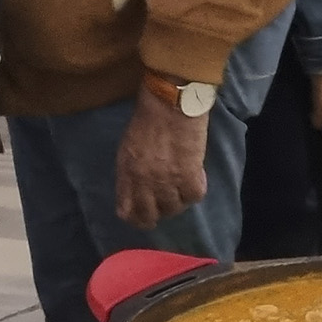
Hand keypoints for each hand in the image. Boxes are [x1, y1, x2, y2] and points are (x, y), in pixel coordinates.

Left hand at [117, 84, 209, 229]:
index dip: (137, 218)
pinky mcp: (190, 175)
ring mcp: (168, 181)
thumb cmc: (147, 120)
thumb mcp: (128, 148)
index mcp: (127, 174)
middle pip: (151, 216)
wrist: (170, 103)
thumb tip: (136, 191)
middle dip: (158, 215)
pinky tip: (195, 178)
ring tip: (181, 188)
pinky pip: (194, 196)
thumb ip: (130, 173)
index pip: (127, 212)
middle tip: (165, 206)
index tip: (145, 214)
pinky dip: (195, 190)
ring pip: (174, 209)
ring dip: (178, 202)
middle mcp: (145, 183)